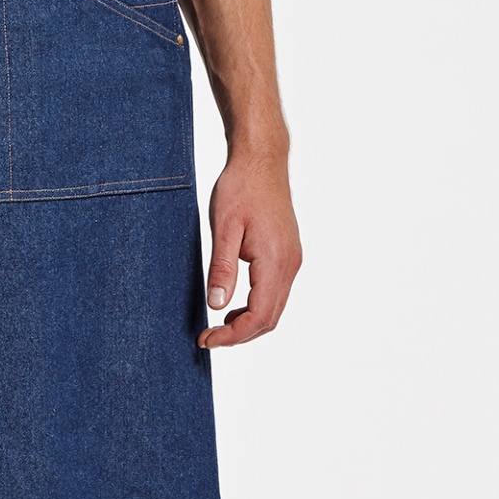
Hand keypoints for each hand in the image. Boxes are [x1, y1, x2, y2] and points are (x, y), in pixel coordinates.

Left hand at [199, 145, 300, 349]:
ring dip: (249, 322)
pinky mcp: (288, 254)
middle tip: (209, 337)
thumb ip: (222, 268)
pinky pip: (276, 292)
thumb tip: (217, 305)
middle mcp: (289, 264)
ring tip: (218, 324)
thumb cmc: (241, 187)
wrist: (261, 160)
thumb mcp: (223, 227)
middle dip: (240, 335)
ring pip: (275, 308)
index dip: (233, 335)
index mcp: (275, 261)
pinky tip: (235, 302)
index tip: (207, 339)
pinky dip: (257, 306)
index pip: (258, 316)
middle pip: (270, 319)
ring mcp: (292, 259)